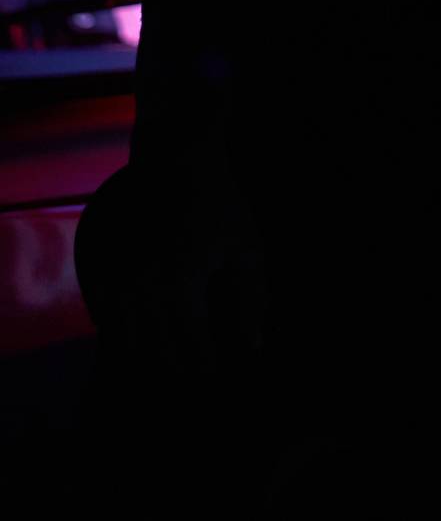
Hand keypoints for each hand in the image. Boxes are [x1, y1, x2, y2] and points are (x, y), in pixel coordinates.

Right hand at [114, 165, 266, 382]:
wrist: (174, 157)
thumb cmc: (219, 203)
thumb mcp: (246, 247)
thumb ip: (252, 298)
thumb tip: (253, 345)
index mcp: (182, 286)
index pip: (193, 348)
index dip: (204, 367)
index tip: (211, 373)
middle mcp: (142, 288)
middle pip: (156, 352)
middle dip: (175, 368)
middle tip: (188, 372)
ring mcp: (115, 278)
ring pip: (125, 342)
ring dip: (146, 356)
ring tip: (165, 359)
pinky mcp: (97, 267)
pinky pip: (104, 317)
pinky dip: (121, 332)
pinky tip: (140, 333)